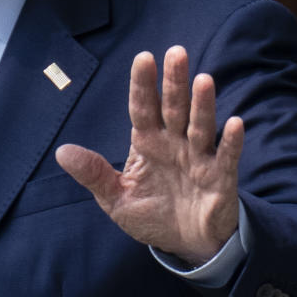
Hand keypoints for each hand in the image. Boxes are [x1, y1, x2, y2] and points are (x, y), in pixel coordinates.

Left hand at [55, 45, 244, 264]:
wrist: (187, 243)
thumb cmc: (153, 214)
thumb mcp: (117, 198)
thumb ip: (94, 174)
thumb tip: (61, 152)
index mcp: (148, 143)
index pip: (143, 108)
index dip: (143, 85)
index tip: (143, 57)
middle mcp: (175, 143)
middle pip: (174, 107)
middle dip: (174, 82)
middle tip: (176, 52)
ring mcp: (199, 158)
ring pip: (200, 125)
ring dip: (202, 104)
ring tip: (203, 80)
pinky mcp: (221, 178)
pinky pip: (226, 157)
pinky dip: (231, 142)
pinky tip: (235, 123)